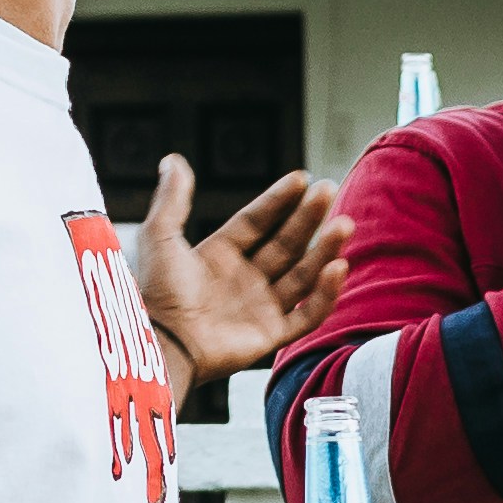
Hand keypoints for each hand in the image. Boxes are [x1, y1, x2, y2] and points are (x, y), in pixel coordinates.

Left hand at [131, 160, 342, 378]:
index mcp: (219, 256)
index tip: (301, 178)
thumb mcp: (160, 236)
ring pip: (302, 274)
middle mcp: (243, 280)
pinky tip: (337, 267)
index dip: (278, 200)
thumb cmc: (157, 293)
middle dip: (309, 218)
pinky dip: (325, 294)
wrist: (164, 342)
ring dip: (325, 250)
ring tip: (344, 225)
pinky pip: (307, 314)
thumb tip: (173, 160)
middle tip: (330, 190)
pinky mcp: (271, 335)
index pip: (257, 221)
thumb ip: (172, 199)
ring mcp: (259, 308)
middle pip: (285, 243)